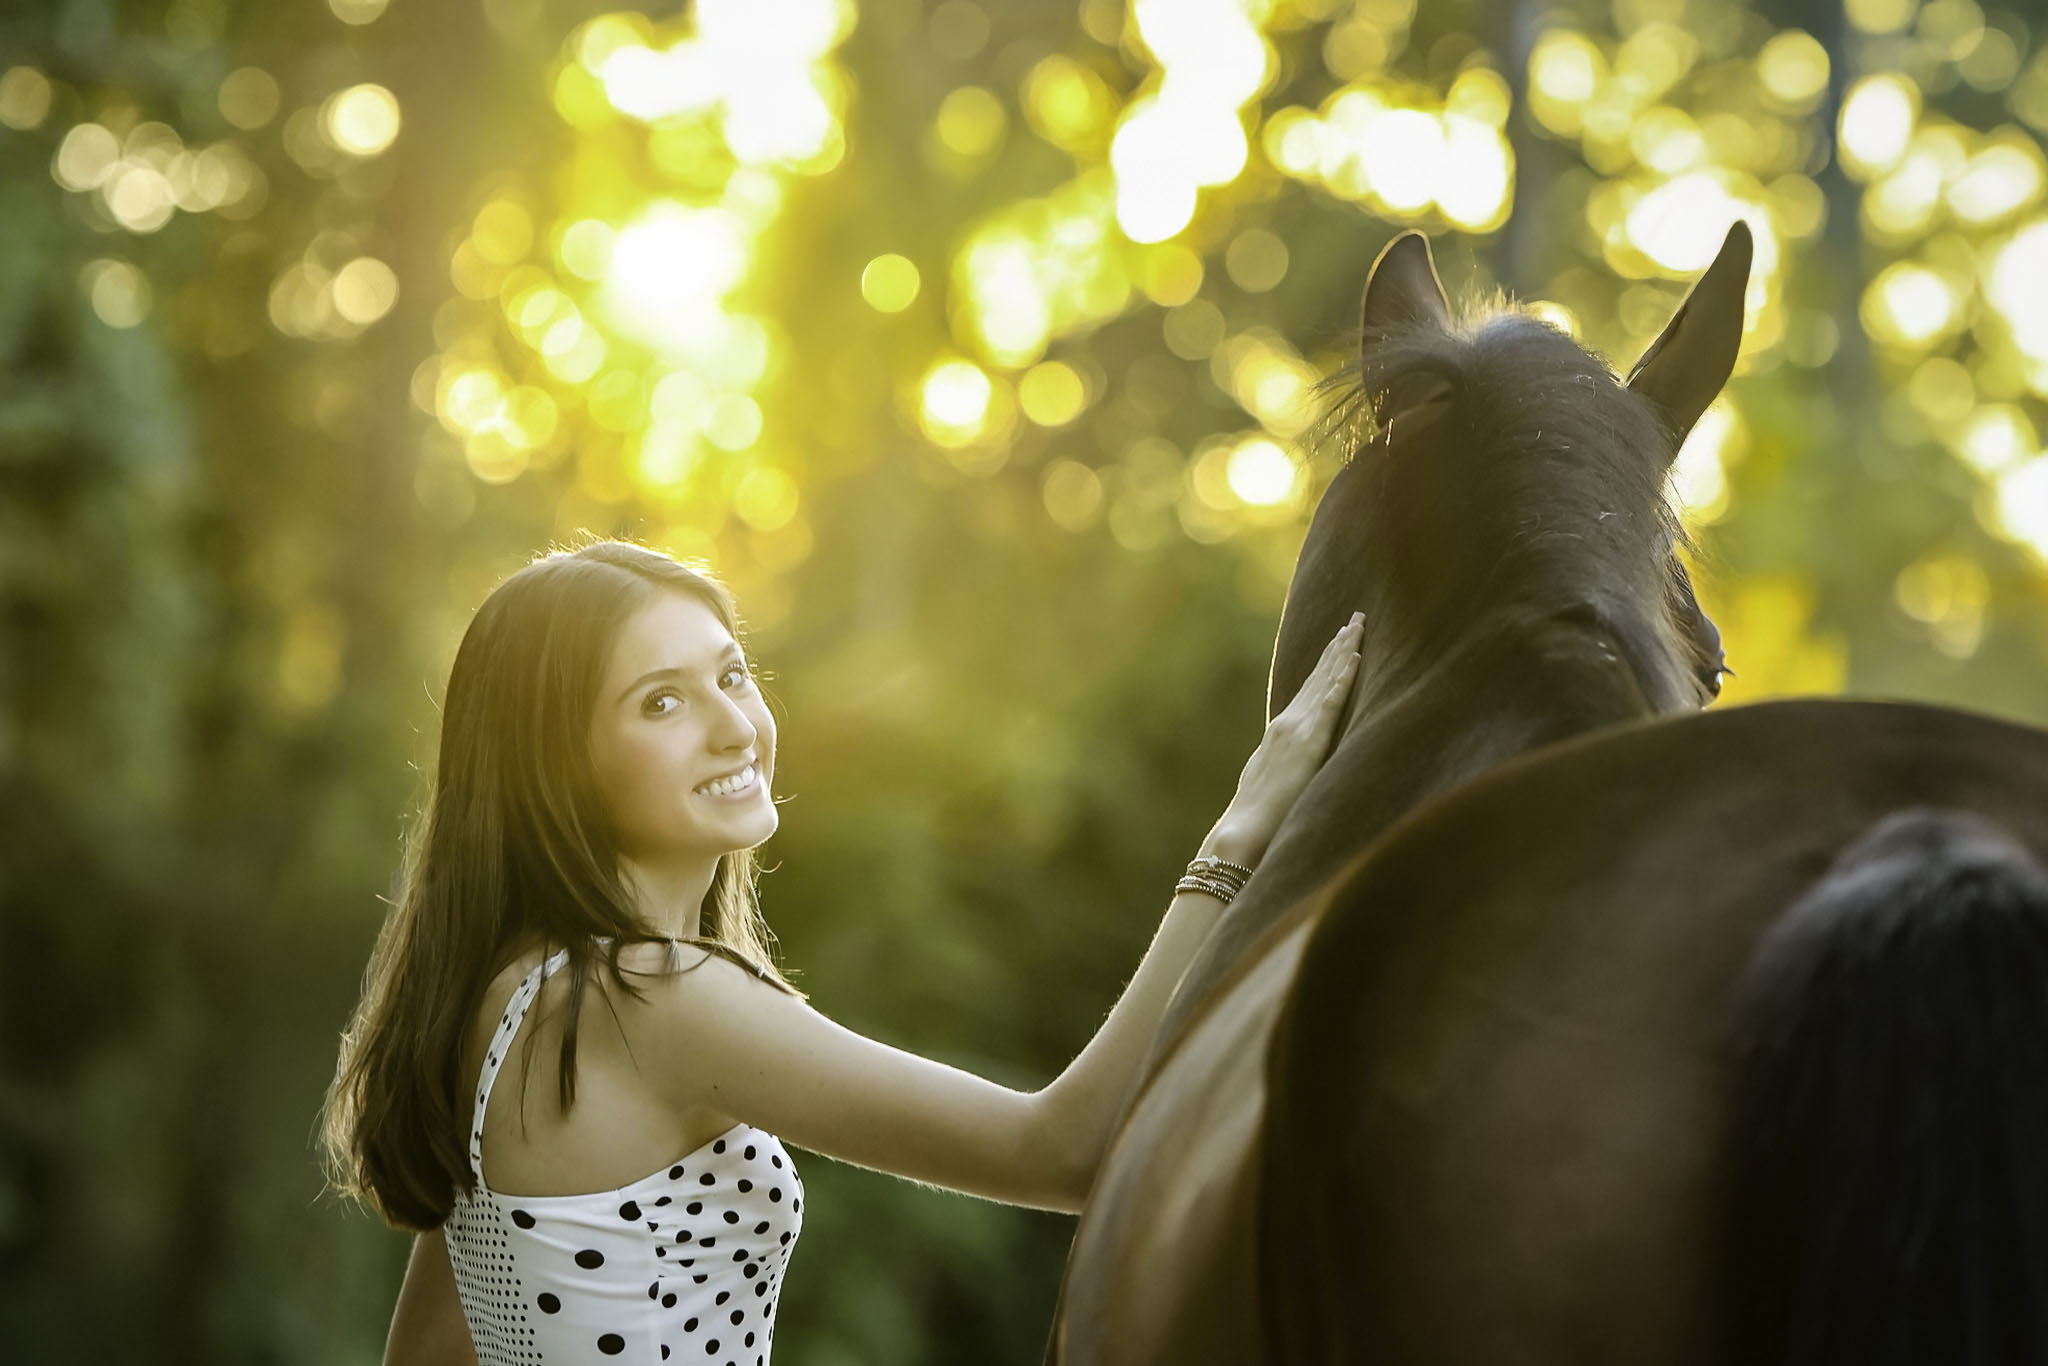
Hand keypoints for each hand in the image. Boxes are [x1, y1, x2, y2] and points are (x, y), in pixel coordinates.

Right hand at [1203, 613, 1363, 866]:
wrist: (1242, 833)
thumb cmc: (1258, 819)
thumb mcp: (1273, 784)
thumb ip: (1287, 769)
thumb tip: (1298, 769)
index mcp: (1282, 734)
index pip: (1309, 691)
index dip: (1325, 664)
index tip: (1340, 640)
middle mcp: (1289, 724)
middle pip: (1319, 677)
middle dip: (1338, 646)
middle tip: (1357, 618)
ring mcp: (1298, 730)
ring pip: (1325, 681)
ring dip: (1344, 652)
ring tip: (1359, 626)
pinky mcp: (1309, 743)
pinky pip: (1330, 703)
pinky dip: (1342, 678)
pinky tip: (1354, 658)